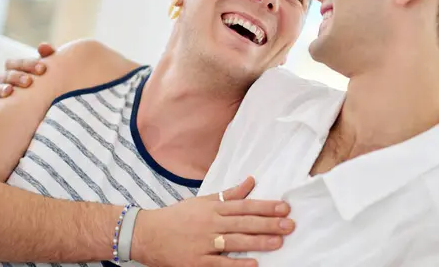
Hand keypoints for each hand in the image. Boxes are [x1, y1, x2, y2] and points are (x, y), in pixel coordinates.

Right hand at [0, 43, 55, 106]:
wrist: (47, 99)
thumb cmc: (46, 79)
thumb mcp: (48, 68)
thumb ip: (48, 54)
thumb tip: (42, 46)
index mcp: (16, 69)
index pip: (15, 63)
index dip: (28, 64)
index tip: (42, 69)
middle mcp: (6, 80)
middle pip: (6, 76)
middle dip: (17, 77)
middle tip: (29, 81)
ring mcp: (2, 94)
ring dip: (1, 89)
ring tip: (9, 91)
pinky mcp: (0, 109)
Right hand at [132, 177, 293, 266]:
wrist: (148, 234)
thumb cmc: (178, 216)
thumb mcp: (204, 201)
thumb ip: (229, 193)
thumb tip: (251, 180)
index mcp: (213, 208)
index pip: (244, 205)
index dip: (265, 206)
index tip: (284, 207)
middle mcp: (211, 224)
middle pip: (243, 223)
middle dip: (268, 223)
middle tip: (289, 224)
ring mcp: (204, 243)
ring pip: (235, 242)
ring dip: (258, 242)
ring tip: (278, 242)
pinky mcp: (197, 262)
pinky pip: (220, 264)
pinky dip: (237, 265)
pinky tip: (254, 264)